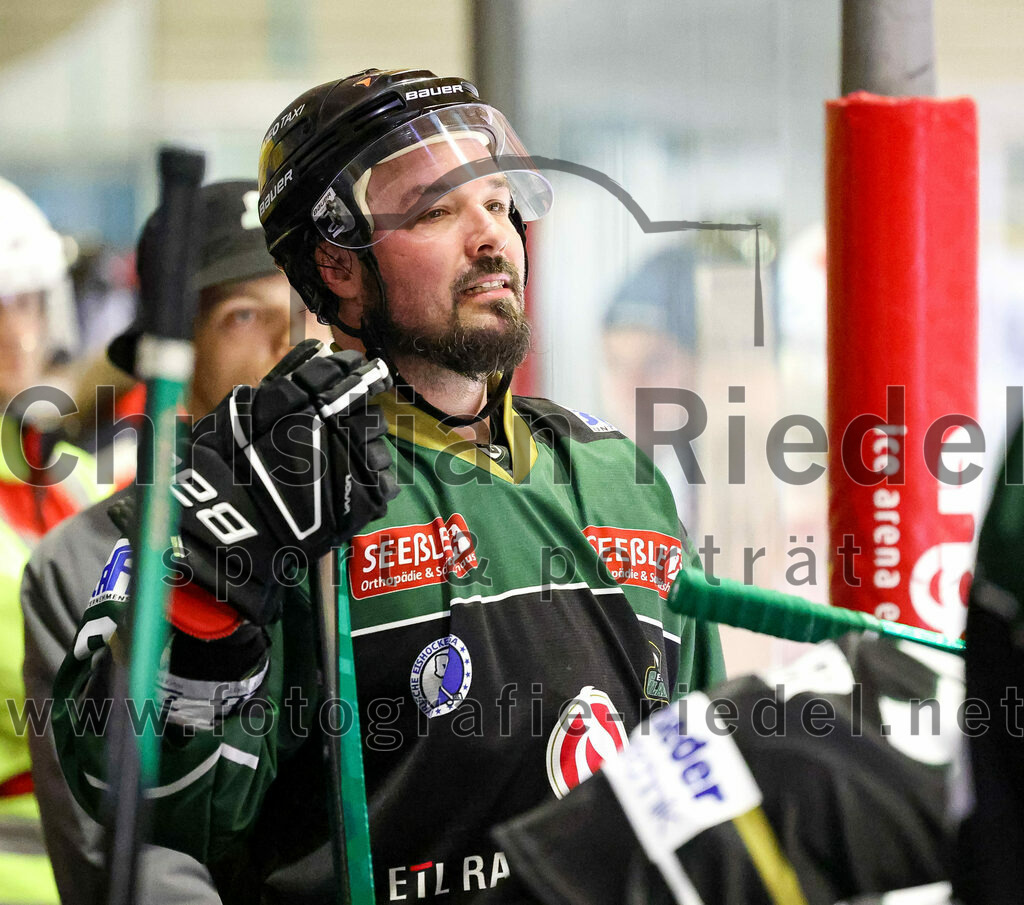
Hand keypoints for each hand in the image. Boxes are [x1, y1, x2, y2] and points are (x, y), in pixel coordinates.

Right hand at [174, 339, 397, 623]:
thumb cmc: (224, 467)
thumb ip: (280, 382)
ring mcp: (352, 462)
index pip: (341, 370)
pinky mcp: (363, 498)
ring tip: (344, 459)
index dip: (347, 369)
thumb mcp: (238, 411)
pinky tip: (351, 482)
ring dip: (365, 446)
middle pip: (366, 406)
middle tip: (343, 425)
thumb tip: (311, 354)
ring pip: (378, 441)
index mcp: (305, 399)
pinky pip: (384, 479)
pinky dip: (372, 479)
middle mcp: (335, 425)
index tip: (353, 370)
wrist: (229, 527)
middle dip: (358, 413)